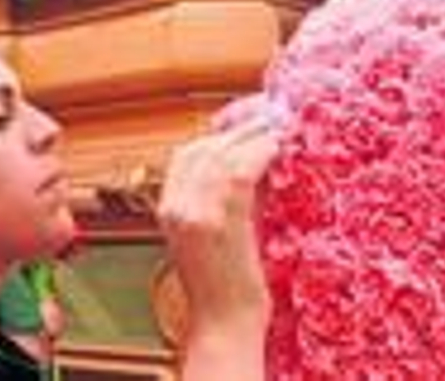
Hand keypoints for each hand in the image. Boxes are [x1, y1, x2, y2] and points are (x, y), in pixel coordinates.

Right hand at [158, 116, 279, 335]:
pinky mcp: (219, 221)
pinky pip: (239, 172)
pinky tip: (277, 147)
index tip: (244, 126)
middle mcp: (175, 207)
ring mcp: (195, 213)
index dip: (216, 136)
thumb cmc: (224, 287)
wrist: (223, 323)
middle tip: (266, 119)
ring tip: (276, 128)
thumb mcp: (210, 237)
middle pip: (200, 149)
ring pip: (220, 154)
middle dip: (234, 129)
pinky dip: (259, 153)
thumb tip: (248, 168)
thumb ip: (219, 203)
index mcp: (168, 210)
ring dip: (251, 136)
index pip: (185, 157)